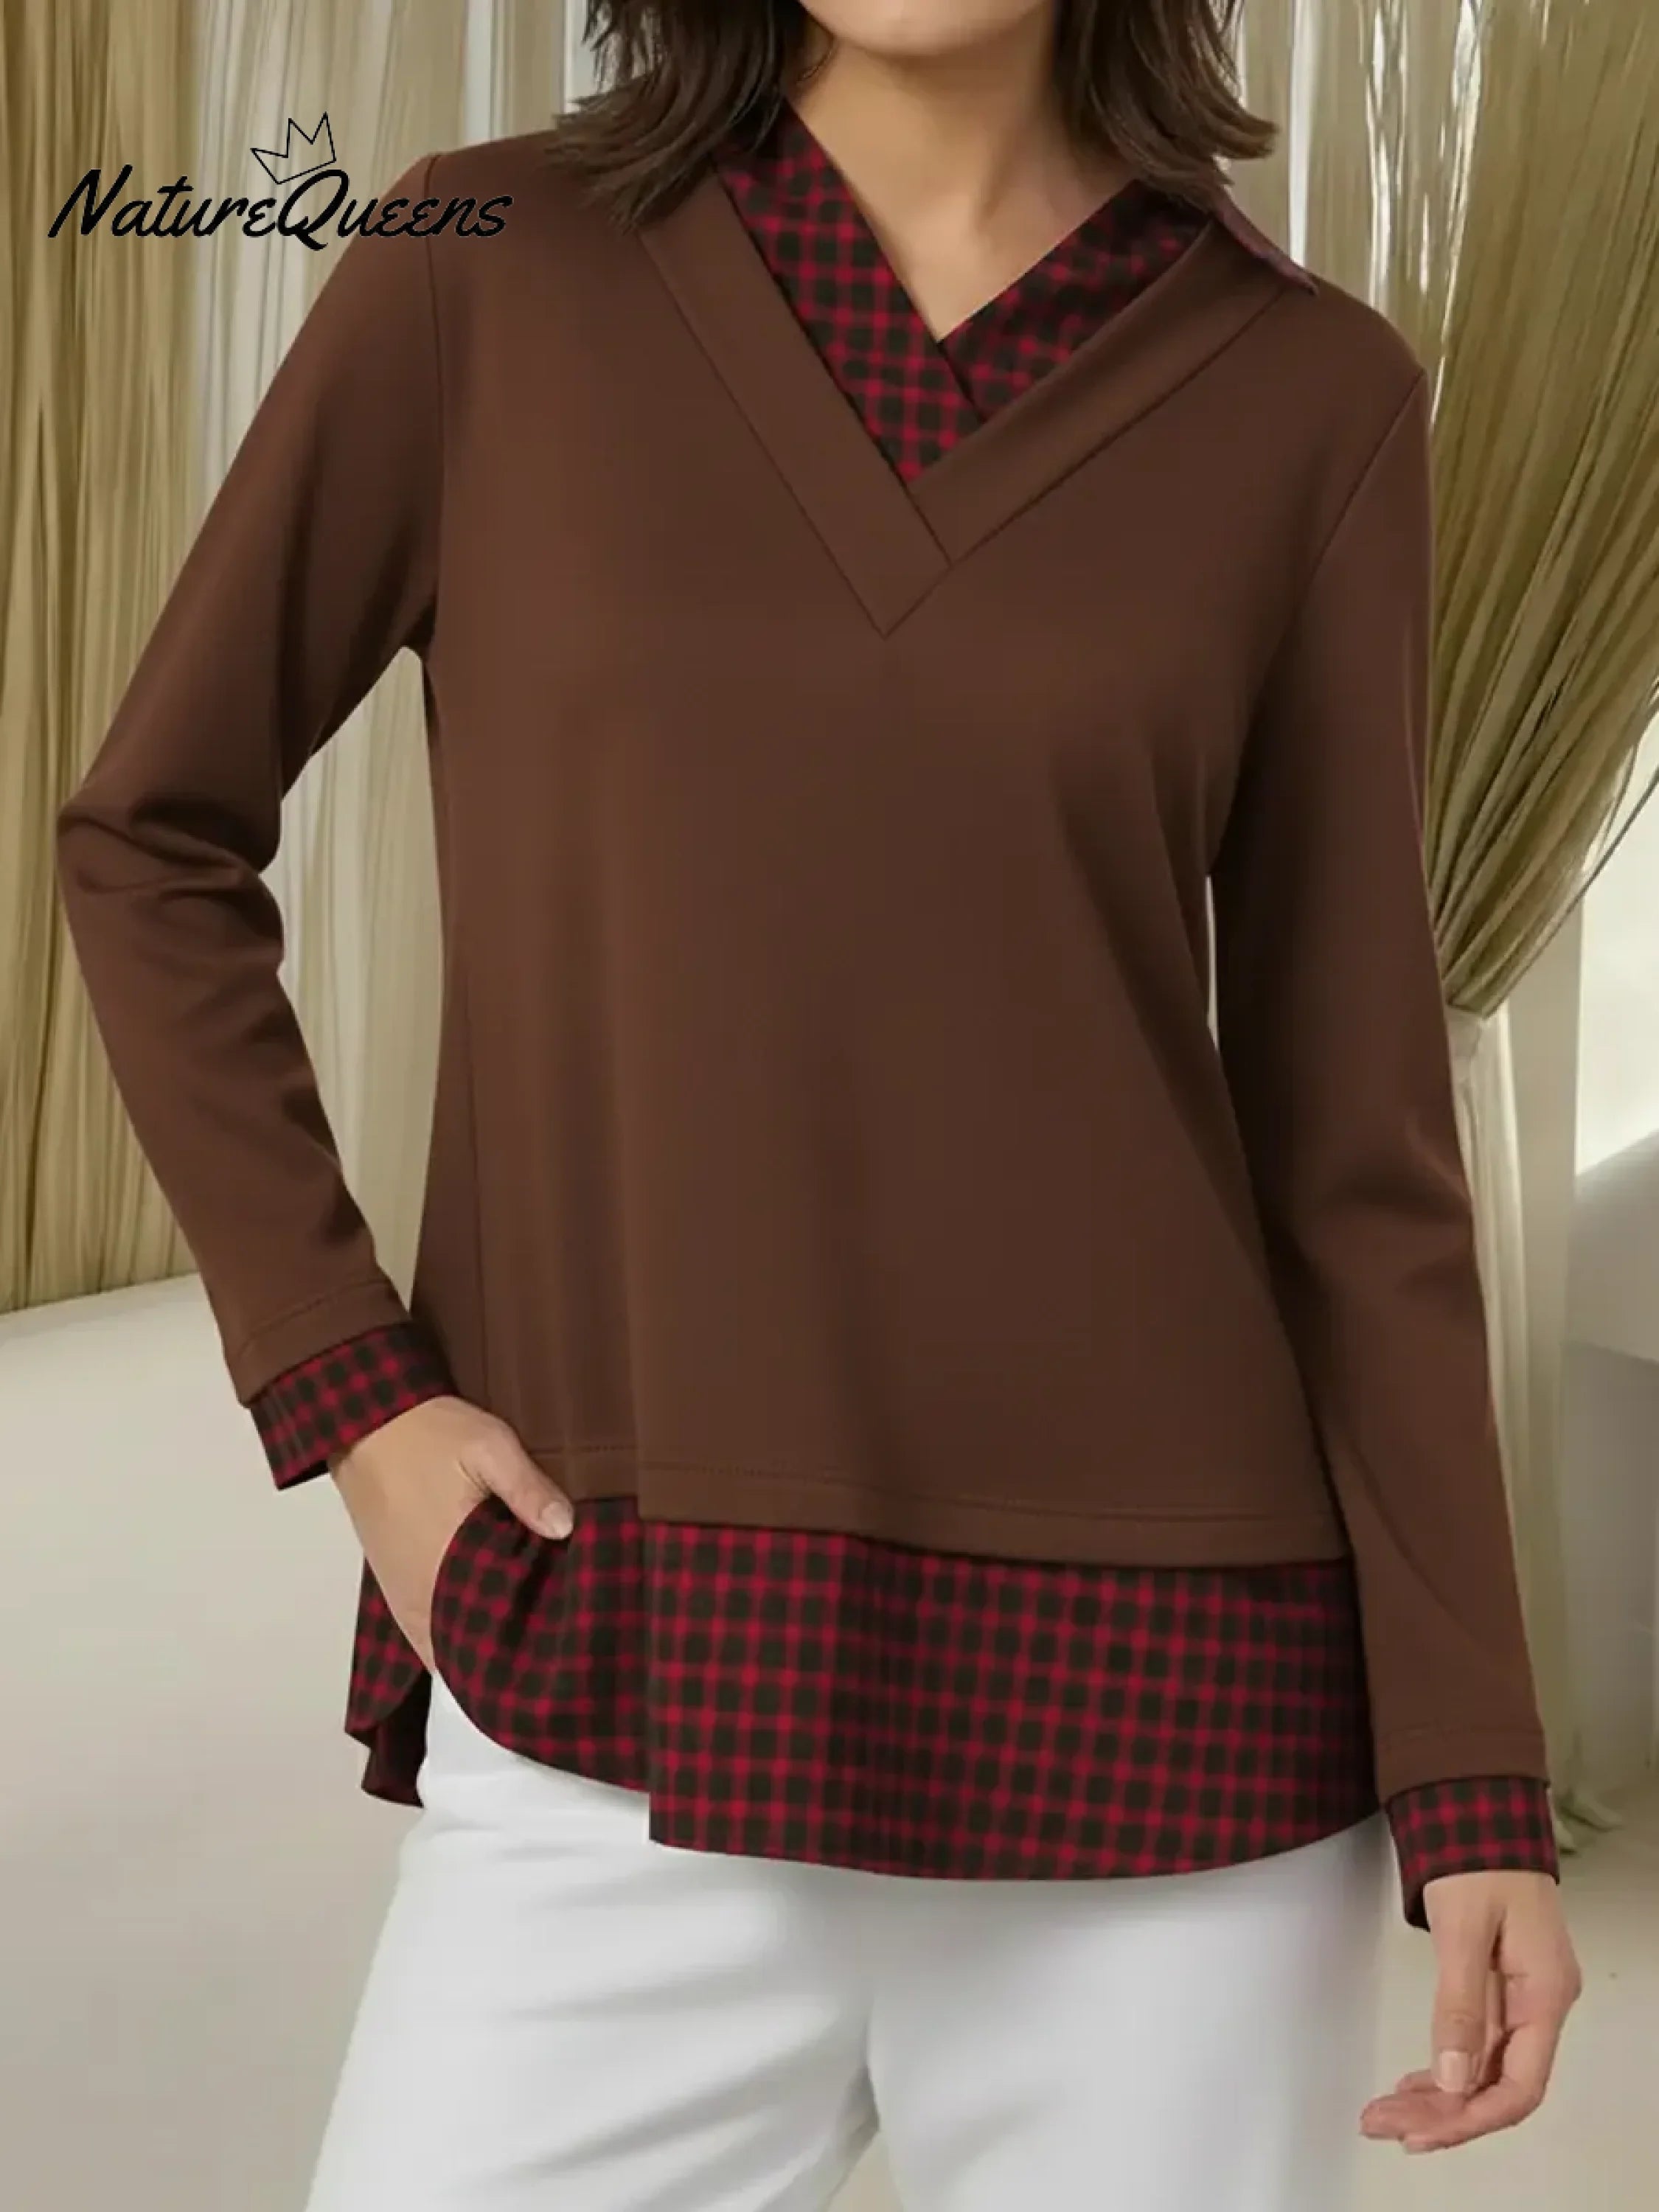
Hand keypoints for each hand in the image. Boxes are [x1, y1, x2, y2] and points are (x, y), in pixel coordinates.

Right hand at [328, 1395, 573, 1668]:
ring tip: (516, 1641)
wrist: (365, 1421)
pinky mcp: (390, 1580)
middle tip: (544, 1646)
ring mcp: (399, 1590)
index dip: (518, 1649)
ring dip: (471, 1646)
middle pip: (462, 1647)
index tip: (552, 1647)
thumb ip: (527, 1488)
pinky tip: (474, 1628)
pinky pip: (418, 1628)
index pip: (484, 1635)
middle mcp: (416, 1589)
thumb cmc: (425, 1432)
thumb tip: (566, 1526)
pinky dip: (444, 1635)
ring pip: (439, 1643)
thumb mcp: (489, 1446)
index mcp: (444, 1562)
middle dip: (500, 1652)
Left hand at [1360, 1868, 1580, 2152]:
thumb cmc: (1476, 1859)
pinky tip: (1413, 2083)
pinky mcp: (1500, 1985)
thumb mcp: (1463, 1929)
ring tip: (1383, 2113)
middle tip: (1379, 2124)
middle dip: (1440, 2114)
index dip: (1471, 2119)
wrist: (1478, 1806)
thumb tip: (1451, 2080)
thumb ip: (1460, 2004)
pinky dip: (1443, 2066)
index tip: (1419, 2134)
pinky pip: (1475, 2042)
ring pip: (1481, 2067)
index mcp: (1545, 1995)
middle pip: (1496, 2085)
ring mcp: (1521, 1997)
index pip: (1519, 2087)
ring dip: (1435, 2095)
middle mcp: (1540, 2005)